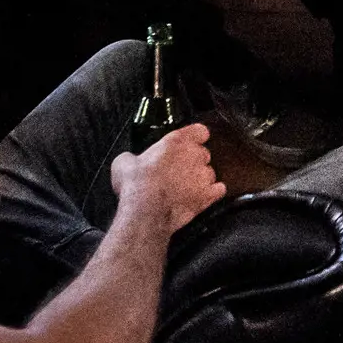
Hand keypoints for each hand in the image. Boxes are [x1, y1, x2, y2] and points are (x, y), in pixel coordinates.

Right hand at [108, 123, 223, 234]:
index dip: (195, 136)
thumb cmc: (135, 185)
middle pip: (203, 153)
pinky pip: (219, 190)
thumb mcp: (123, 162)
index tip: (190, 141)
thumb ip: (133, 157)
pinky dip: (213, 192)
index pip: (199, 131)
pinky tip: (204, 195)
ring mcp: (203, 176)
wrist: (145, 211)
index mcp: (176, 141)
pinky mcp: (207, 197)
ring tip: (186, 187)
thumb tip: (130, 161)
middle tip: (178, 170)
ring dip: (201, 178)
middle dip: (194, 161)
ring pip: (210, 173)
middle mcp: (194, 155)